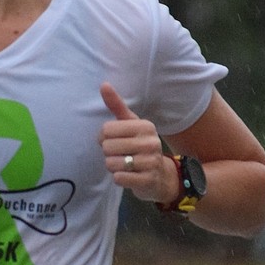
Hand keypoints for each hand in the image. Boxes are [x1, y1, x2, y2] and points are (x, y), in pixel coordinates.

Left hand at [98, 82, 174, 203]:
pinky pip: (119, 178)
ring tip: (125, 165)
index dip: (104, 138)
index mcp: (145, 126)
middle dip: (109, 154)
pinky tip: (129, 175)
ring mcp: (151, 162)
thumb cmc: (140, 146)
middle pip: (107, 147)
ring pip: (112, 163)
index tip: (114, 140)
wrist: (161, 176)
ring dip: (113, 166)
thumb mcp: (131, 124)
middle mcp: (150, 142)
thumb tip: (103, 84)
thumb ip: (116, 105)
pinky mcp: (148, 180)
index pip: (106, 130)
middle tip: (120, 154)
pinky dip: (119, 178)